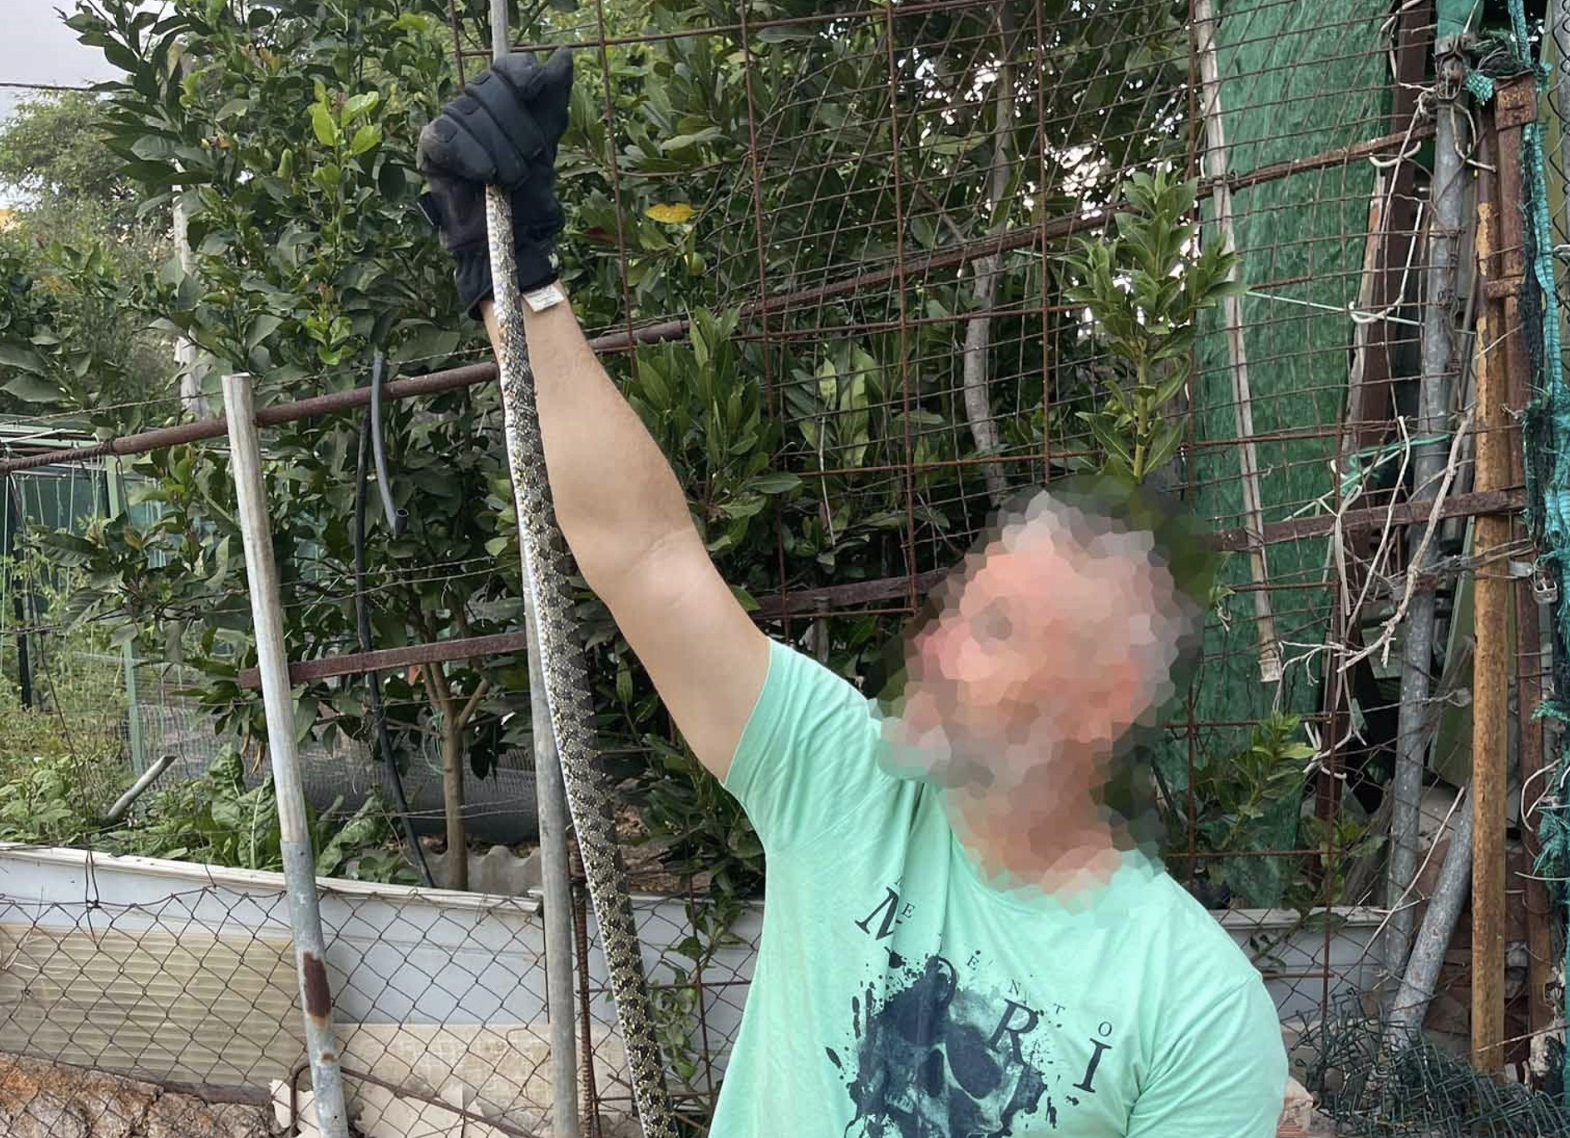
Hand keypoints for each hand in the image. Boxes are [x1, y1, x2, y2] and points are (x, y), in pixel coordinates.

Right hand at [417, 49, 573, 313]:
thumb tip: (564, 55)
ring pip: (467, 112)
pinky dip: (468, 154)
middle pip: (488, 87)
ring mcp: (450, 127)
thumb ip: (553, 100)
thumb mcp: (548, 143)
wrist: (514, 237)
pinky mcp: (431, 151)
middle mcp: (472, 107)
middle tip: (530, 160)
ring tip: (510, 178)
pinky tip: (485, 174)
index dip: (519, 73)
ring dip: (497, 147)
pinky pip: (445, 137)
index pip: (505, 68)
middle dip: (515, 124)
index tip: (535, 89)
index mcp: (502, 102)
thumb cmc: (530, 195)